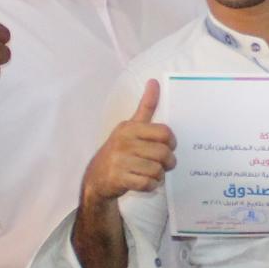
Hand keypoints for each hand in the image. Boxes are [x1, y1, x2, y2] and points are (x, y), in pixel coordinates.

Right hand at [84, 80, 174, 204]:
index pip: (164, 132)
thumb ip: (146, 106)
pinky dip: (151, 186)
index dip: (172, 142)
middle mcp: (124, 142)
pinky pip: (147, 183)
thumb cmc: (120, 150)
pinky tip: (145, 183)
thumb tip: (155, 81)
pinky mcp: (119, 178)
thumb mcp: (130, 126)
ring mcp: (120, 160)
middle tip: (165, 164)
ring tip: (152, 173)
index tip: (169, 146)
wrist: (96, 178)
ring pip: (156, 170)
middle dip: (168, 162)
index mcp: (130, 127)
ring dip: (159, 175)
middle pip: (163, 153)